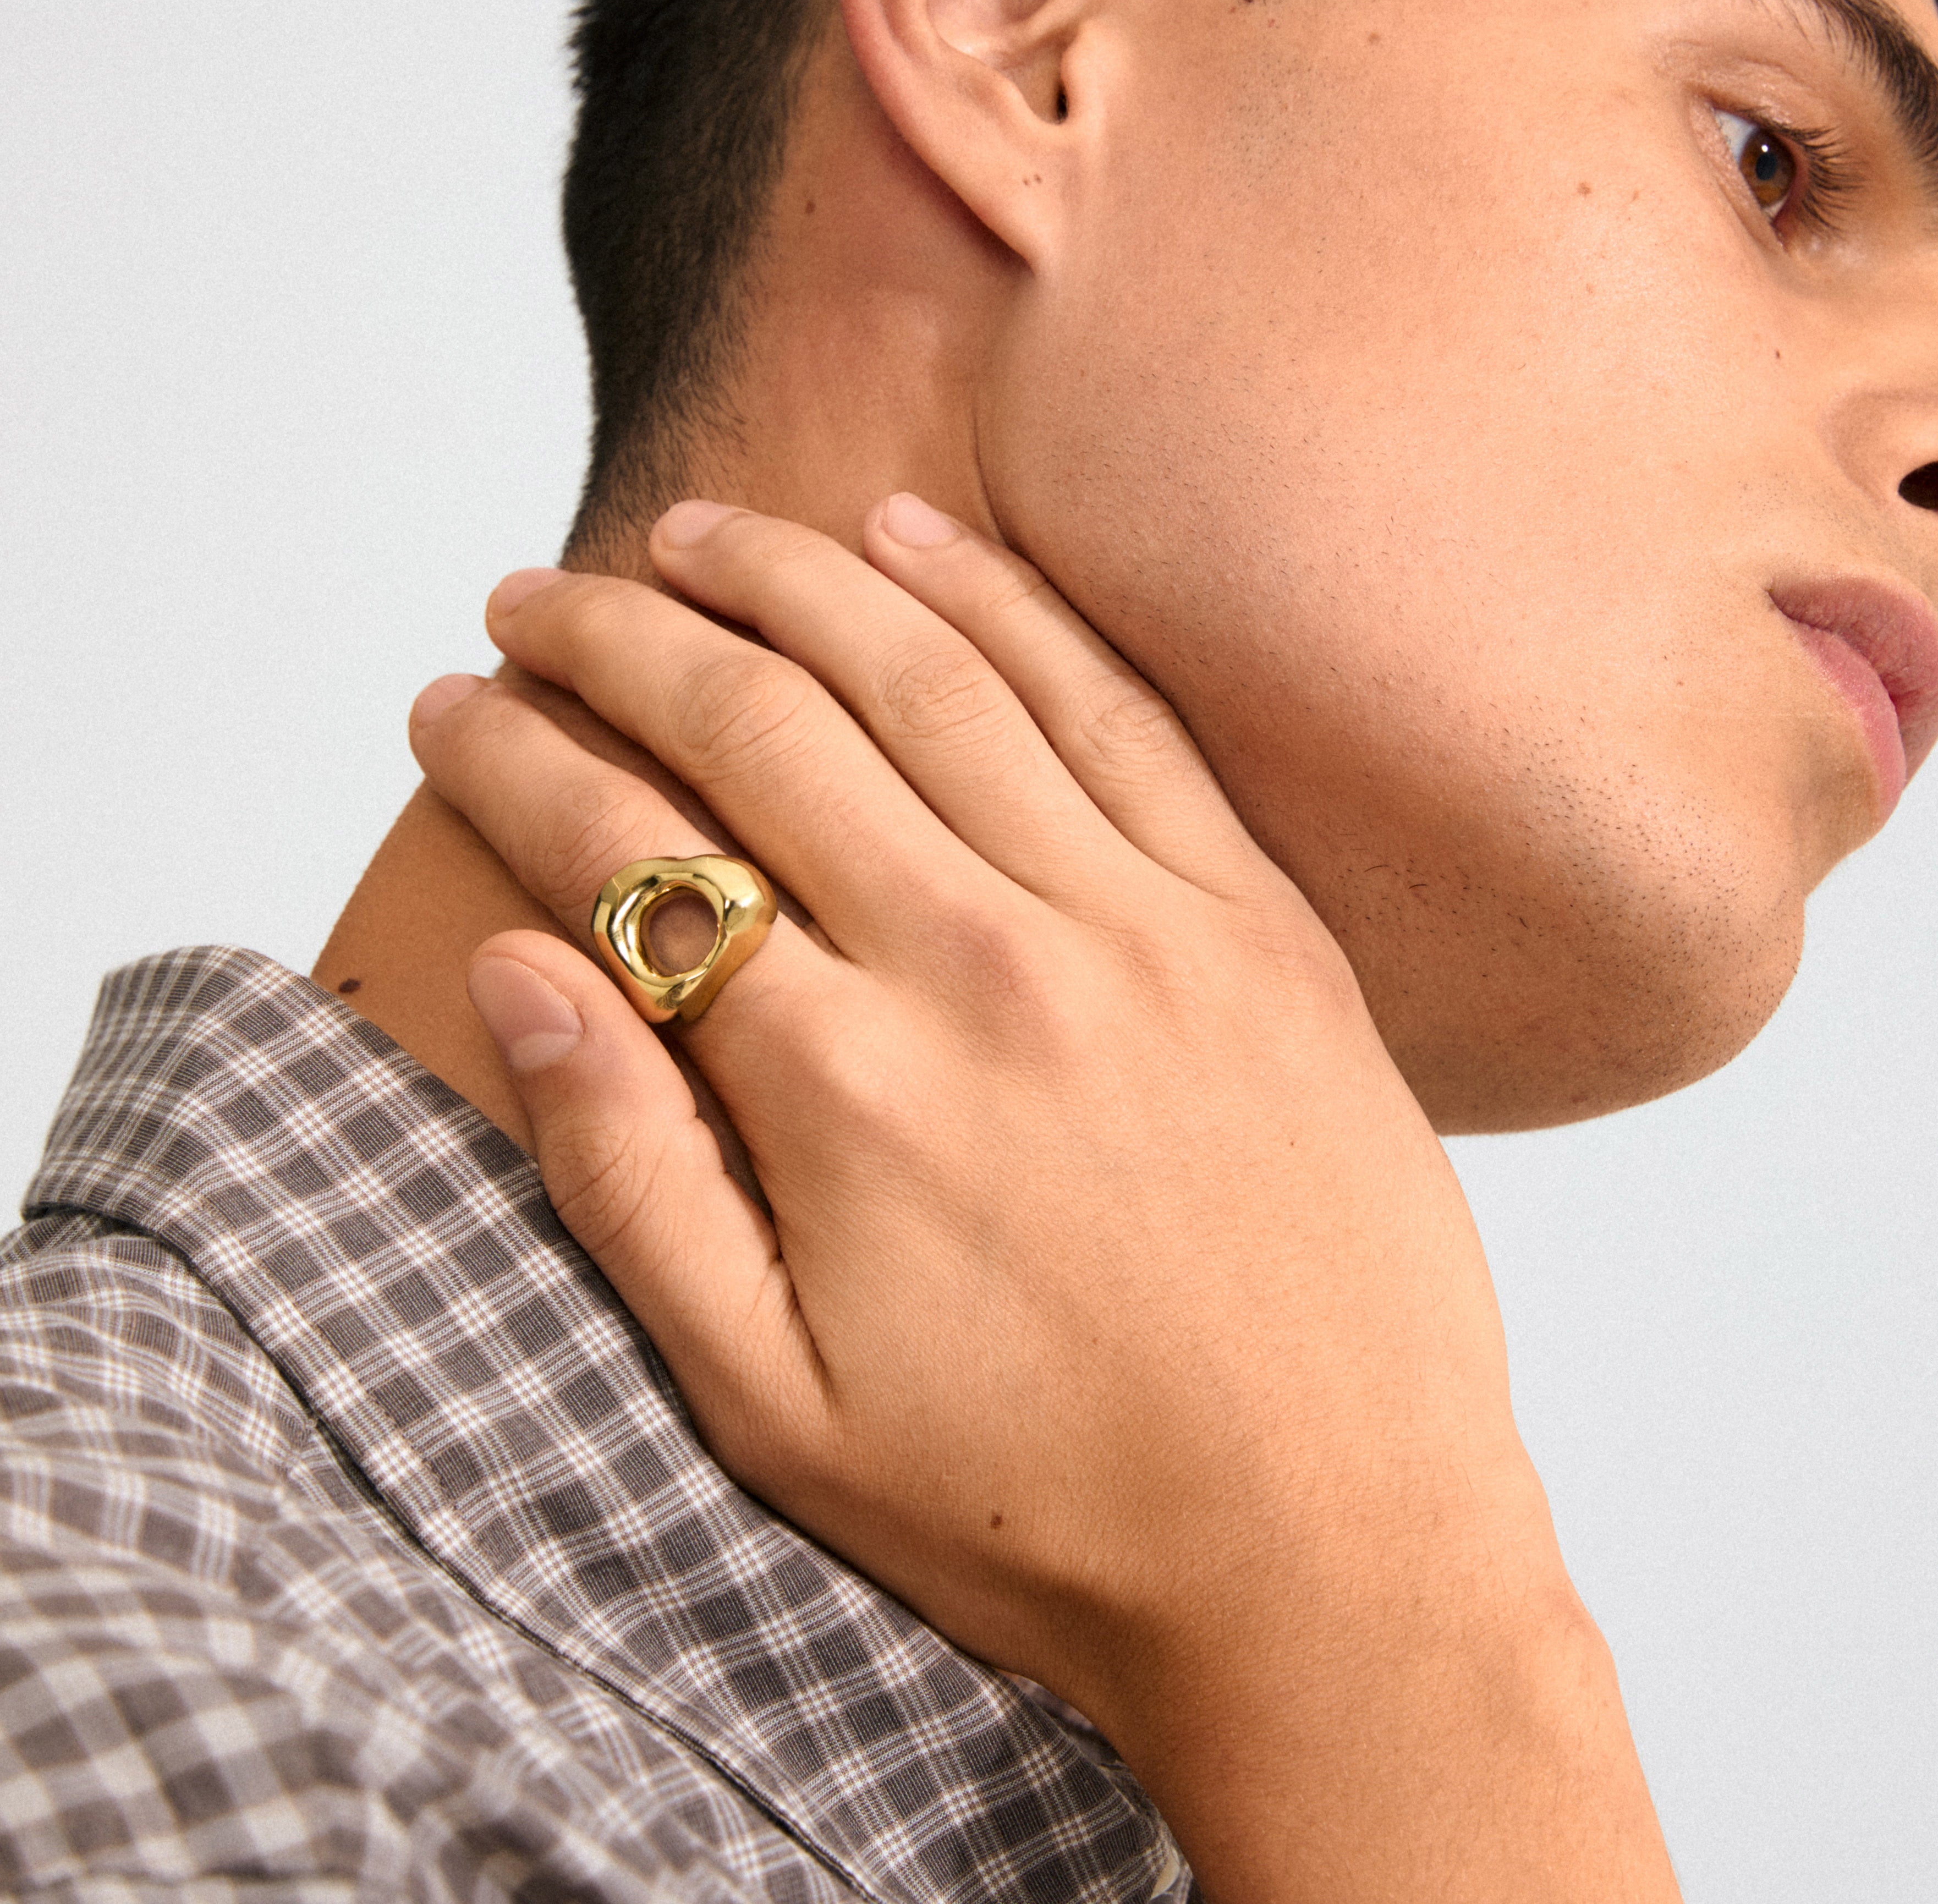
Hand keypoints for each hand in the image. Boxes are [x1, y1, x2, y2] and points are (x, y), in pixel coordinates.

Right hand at [409, 495, 1674, 1901]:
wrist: (1334, 1556)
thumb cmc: (1047, 1510)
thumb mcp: (772, 1408)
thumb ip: (627, 1177)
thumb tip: (518, 971)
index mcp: (844, 1085)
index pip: (631, 854)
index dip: (514, 761)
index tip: (448, 708)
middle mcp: (981, 961)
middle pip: (759, 727)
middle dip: (617, 638)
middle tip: (531, 594)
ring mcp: (1136, 921)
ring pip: (927, 675)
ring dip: (791, 579)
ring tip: (694, 536)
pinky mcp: (1256, 919)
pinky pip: (1112, 709)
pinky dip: (1004, 604)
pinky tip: (918, 537)